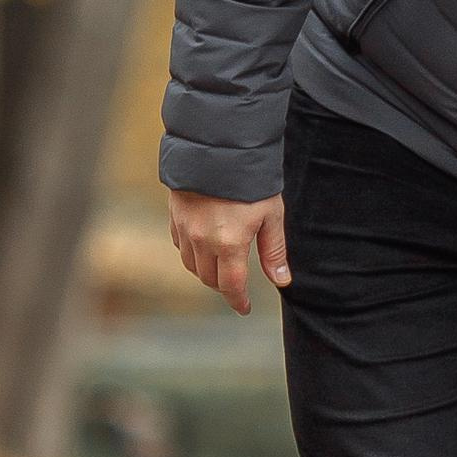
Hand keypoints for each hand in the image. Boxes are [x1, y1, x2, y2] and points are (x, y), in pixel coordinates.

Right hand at [168, 189, 289, 315]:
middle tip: (237, 286)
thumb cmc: (250, 180)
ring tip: (222, 267)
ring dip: (206, 272)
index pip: (232, 286)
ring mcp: (185, 229)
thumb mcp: (271, 215)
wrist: (217, 148)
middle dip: (224, 287)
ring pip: (192, 265)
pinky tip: (204, 247)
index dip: (239, 301)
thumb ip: (274, 250)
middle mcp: (202, 241)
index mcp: (229, 244)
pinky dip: (192, 254)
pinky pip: (181, 246)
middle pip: (209, 279)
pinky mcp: (174, 217)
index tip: (244, 308)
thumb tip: (282, 281)